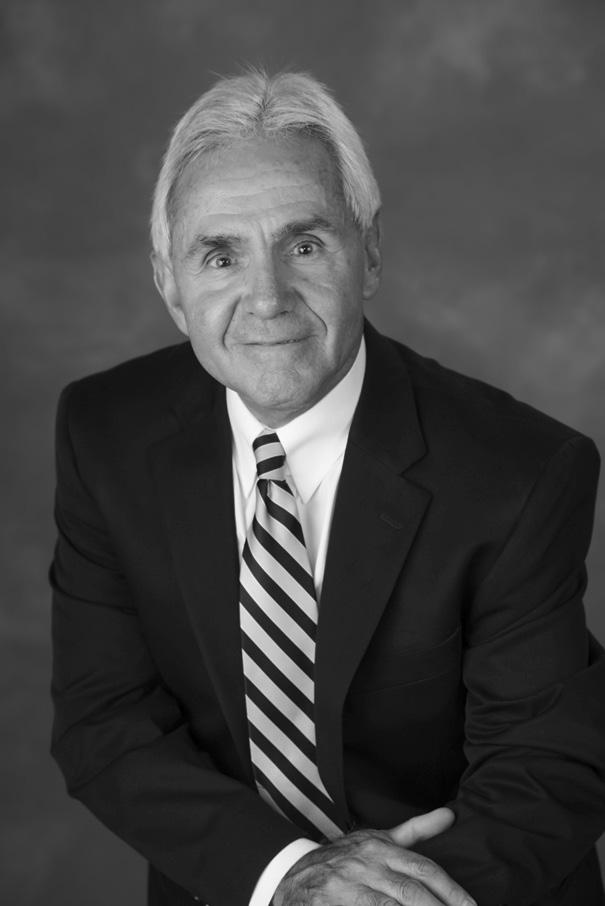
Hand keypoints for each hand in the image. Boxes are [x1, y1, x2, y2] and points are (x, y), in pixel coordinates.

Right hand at [272, 807, 475, 905]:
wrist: (293, 874)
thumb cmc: (345, 858)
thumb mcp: (379, 839)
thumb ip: (416, 831)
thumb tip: (450, 816)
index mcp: (380, 847)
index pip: (423, 868)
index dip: (450, 890)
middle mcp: (366, 864)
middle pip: (411, 892)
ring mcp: (348, 887)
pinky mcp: (332, 904)